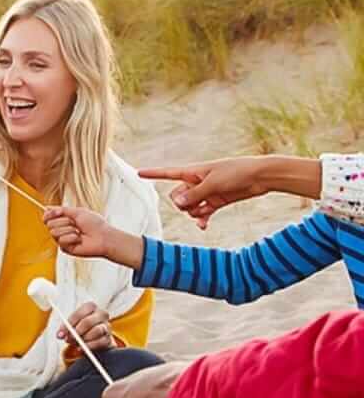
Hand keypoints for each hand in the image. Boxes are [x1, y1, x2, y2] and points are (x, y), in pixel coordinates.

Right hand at [44, 207, 144, 267]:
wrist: (103, 237)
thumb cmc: (94, 224)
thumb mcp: (78, 212)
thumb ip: (62, 210)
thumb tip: (47, 207)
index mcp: (65, 220)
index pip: (48, 217)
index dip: (48, 214)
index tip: (54, 212)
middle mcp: (62, 229)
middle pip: (49, 224)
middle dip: (63, 221)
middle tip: (75, 223)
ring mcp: (63, 239)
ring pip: (53, 232)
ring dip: (68, 229)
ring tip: (79, 232)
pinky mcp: (65, 248)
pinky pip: (61, 240)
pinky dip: (71, 238)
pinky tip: (79, 239)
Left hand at [60, 302, 116, 354]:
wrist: (93, 339)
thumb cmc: (81, 329)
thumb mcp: (73, 326)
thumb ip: (66, 328)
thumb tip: (60, 335)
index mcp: (91, 307)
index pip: (81, 311)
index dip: (70, 322)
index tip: (61, 333)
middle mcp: (101, 314)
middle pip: (88, 321)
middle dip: (76, 331)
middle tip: (69, 339)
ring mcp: (107, 326)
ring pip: (97, 330)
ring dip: (84, 338)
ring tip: (76, 343)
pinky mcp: (109, 338)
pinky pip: (101, 342)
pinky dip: (90, 346)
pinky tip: (82, 348)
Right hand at [139, 158, 268, 229]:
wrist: (260, 177)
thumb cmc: (237, 173)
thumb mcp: (213, 184)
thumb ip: (194, 194)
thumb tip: (177, 204)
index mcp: (193, 172)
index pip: (167, 173)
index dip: (153, 174)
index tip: (138, 173)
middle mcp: (196, 182)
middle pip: (177, 196)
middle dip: (181, 204)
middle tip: (193, 203)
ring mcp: (205, 193)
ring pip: (189, 207)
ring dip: (193, 212)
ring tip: (204, 212)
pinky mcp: (215, 202)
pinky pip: (202, 213)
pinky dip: (201, 220)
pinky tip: (204, 226)